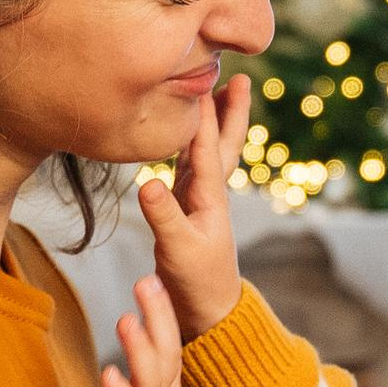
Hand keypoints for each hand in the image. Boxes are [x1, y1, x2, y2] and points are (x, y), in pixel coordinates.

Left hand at [98, 276, 206, 386]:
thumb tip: (146, 365)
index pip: (169, 347)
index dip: (163, 315)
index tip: (155, 281)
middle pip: (164, 354)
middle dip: (157, 317)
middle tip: (149, 280)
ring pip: (147, 381)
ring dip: (138, 348)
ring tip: (128, 318)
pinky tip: (109, 373)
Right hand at [140, 72, 248, 337]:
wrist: (207, 312)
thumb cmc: (196, 282)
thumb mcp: (178, 249)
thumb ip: (163, 216)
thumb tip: (147, 180)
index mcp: (210, 196)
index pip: (206, 145)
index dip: (204, 111)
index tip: (203, 74)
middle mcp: (208, 192)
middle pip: (222, 142)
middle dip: (229, 111)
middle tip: (240, 77)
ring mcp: (198, 200)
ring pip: (207, 150)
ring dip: (212, 122)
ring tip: (215, 92)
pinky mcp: (185, 209)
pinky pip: (189, 165)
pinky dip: (189, 144)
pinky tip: (182, 133)